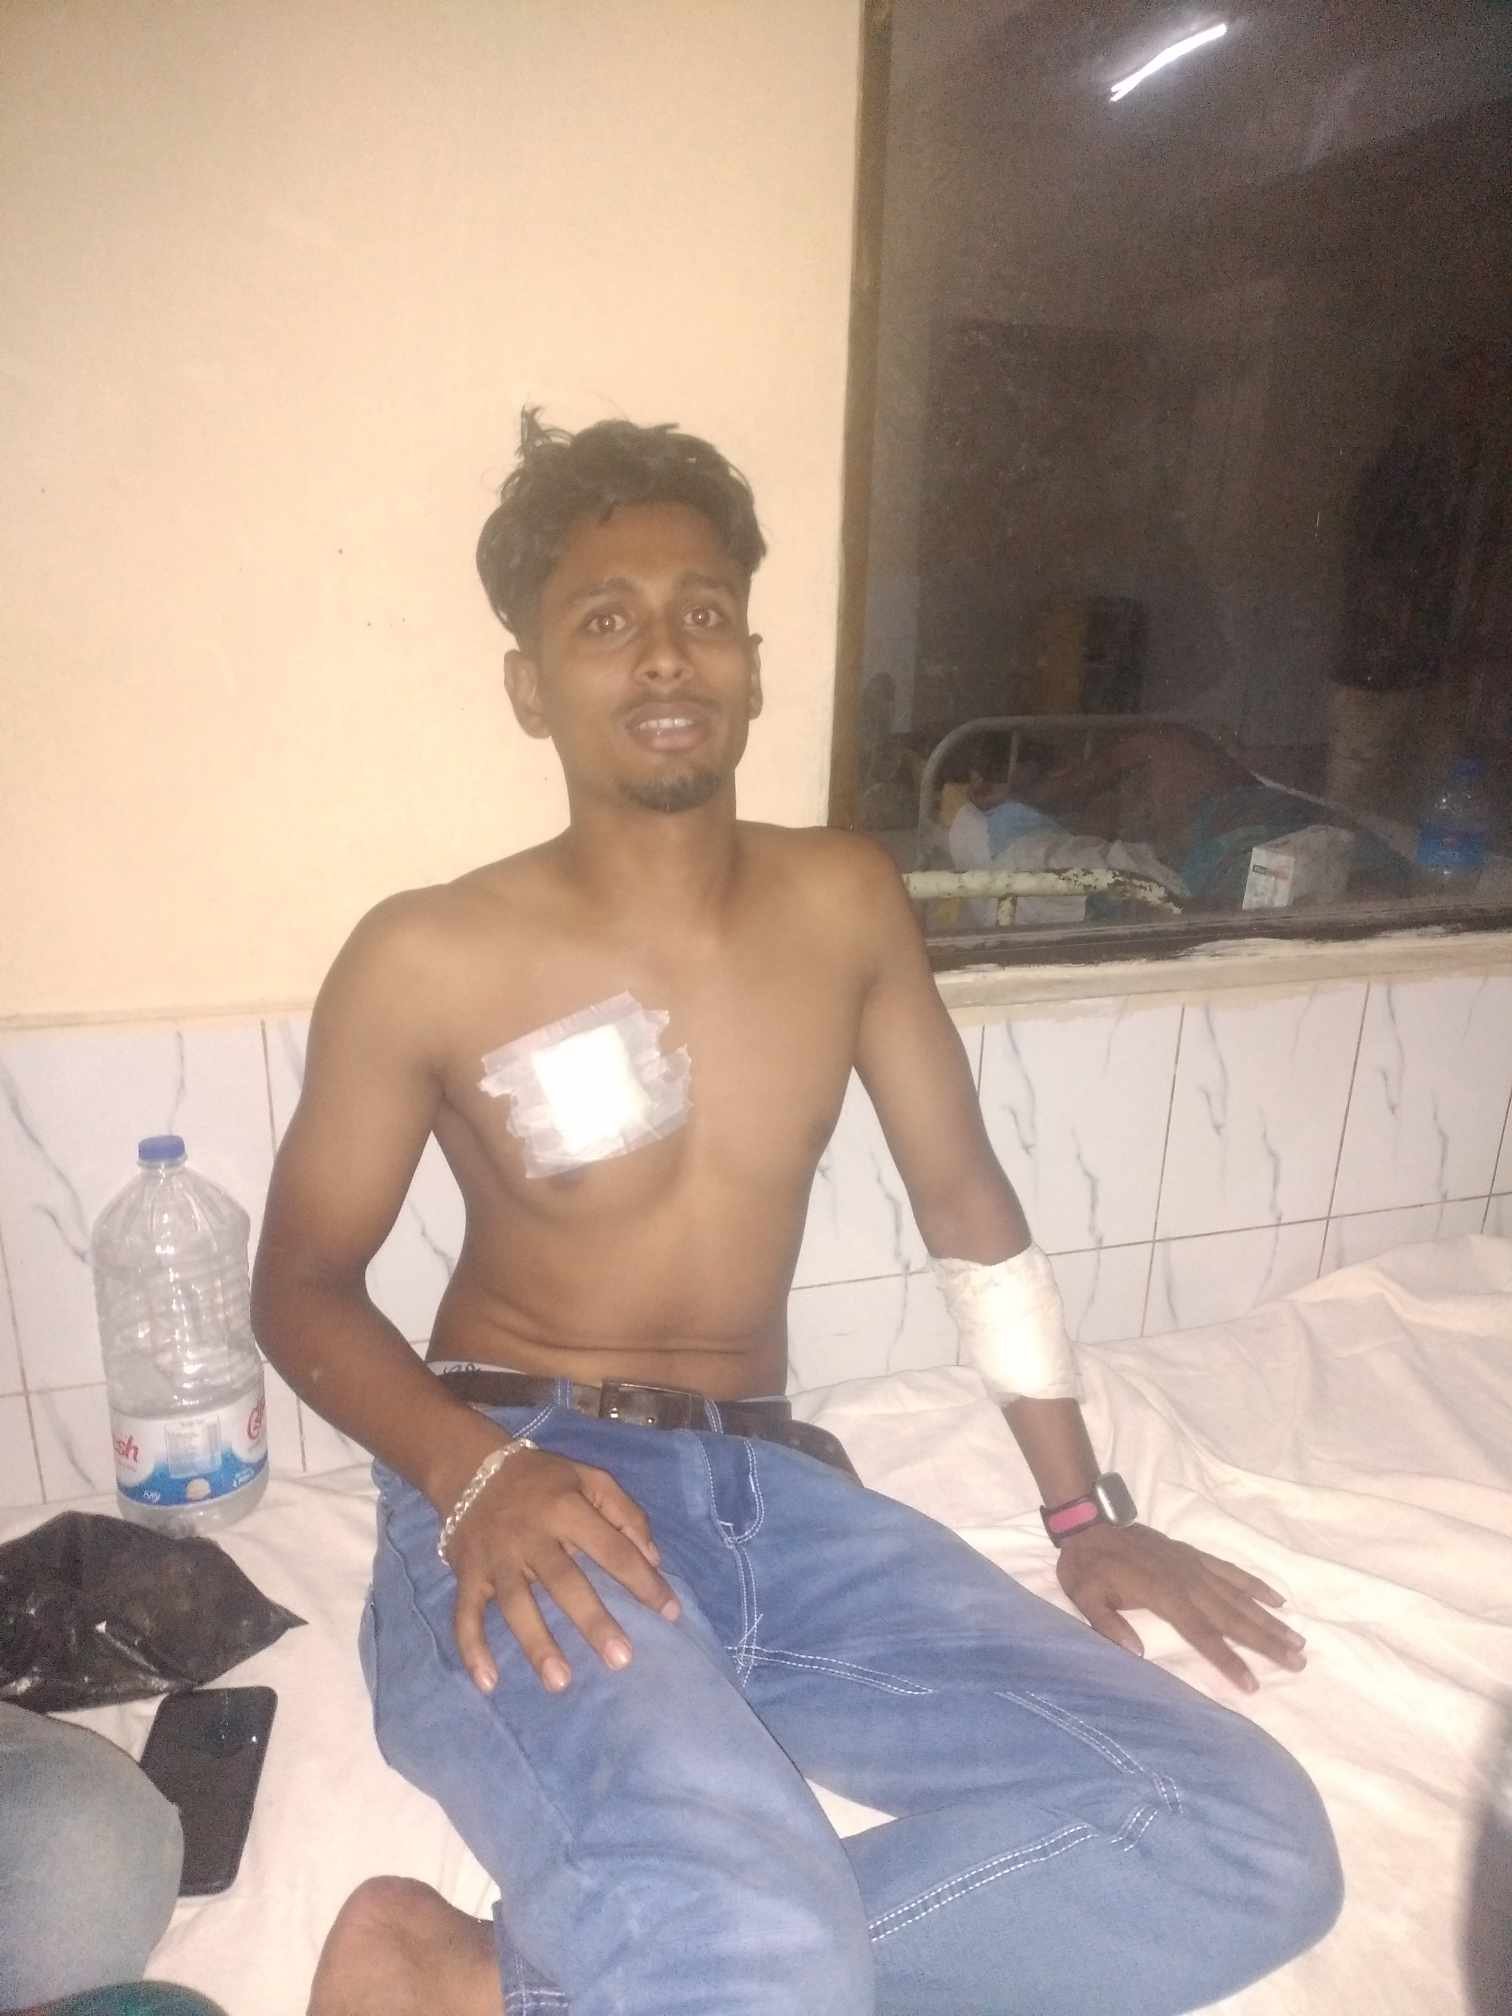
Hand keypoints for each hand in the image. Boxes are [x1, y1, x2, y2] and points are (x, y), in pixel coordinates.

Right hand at [447, 1446, 680, 1695]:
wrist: (471, 1467)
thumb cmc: (543, 1480)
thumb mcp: (589, 1478)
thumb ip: (625, 1514)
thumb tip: (653, 1559)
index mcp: (566, 1509)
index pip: (612, 1549)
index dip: (643, 1580)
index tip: (671, 1612)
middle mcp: (531, 1537)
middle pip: (564, 1582)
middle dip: (592, 1621)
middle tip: (621, 1659)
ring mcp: (496, 1559)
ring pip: (516, 1605)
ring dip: (537, 1644)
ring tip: (561, 1682)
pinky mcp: (468, 1575)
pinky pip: (465, 1614)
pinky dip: (472, 1648)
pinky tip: (489, 1682)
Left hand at [1055, 1521, 1305, 1693]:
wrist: (1090, 1524)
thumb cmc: (1087, 1567)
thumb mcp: (1085, 1597)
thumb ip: (1108, 1625)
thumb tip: (1137, 1653)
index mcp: (1163, 1595)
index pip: (1203, 1634)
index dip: (1228, 1660)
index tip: (1252, 1684)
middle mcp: (1187, 1581)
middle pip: (1233, 1617)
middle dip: (1266, 1642)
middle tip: (1298, 1662)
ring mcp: (1194, 1566)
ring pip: (1239, 1596)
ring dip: (1269, 1619)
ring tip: (1298, 1640)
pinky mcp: (1195, 1556)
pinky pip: (1232, 1571)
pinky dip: (1256, 1585)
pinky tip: (1278, 1600)